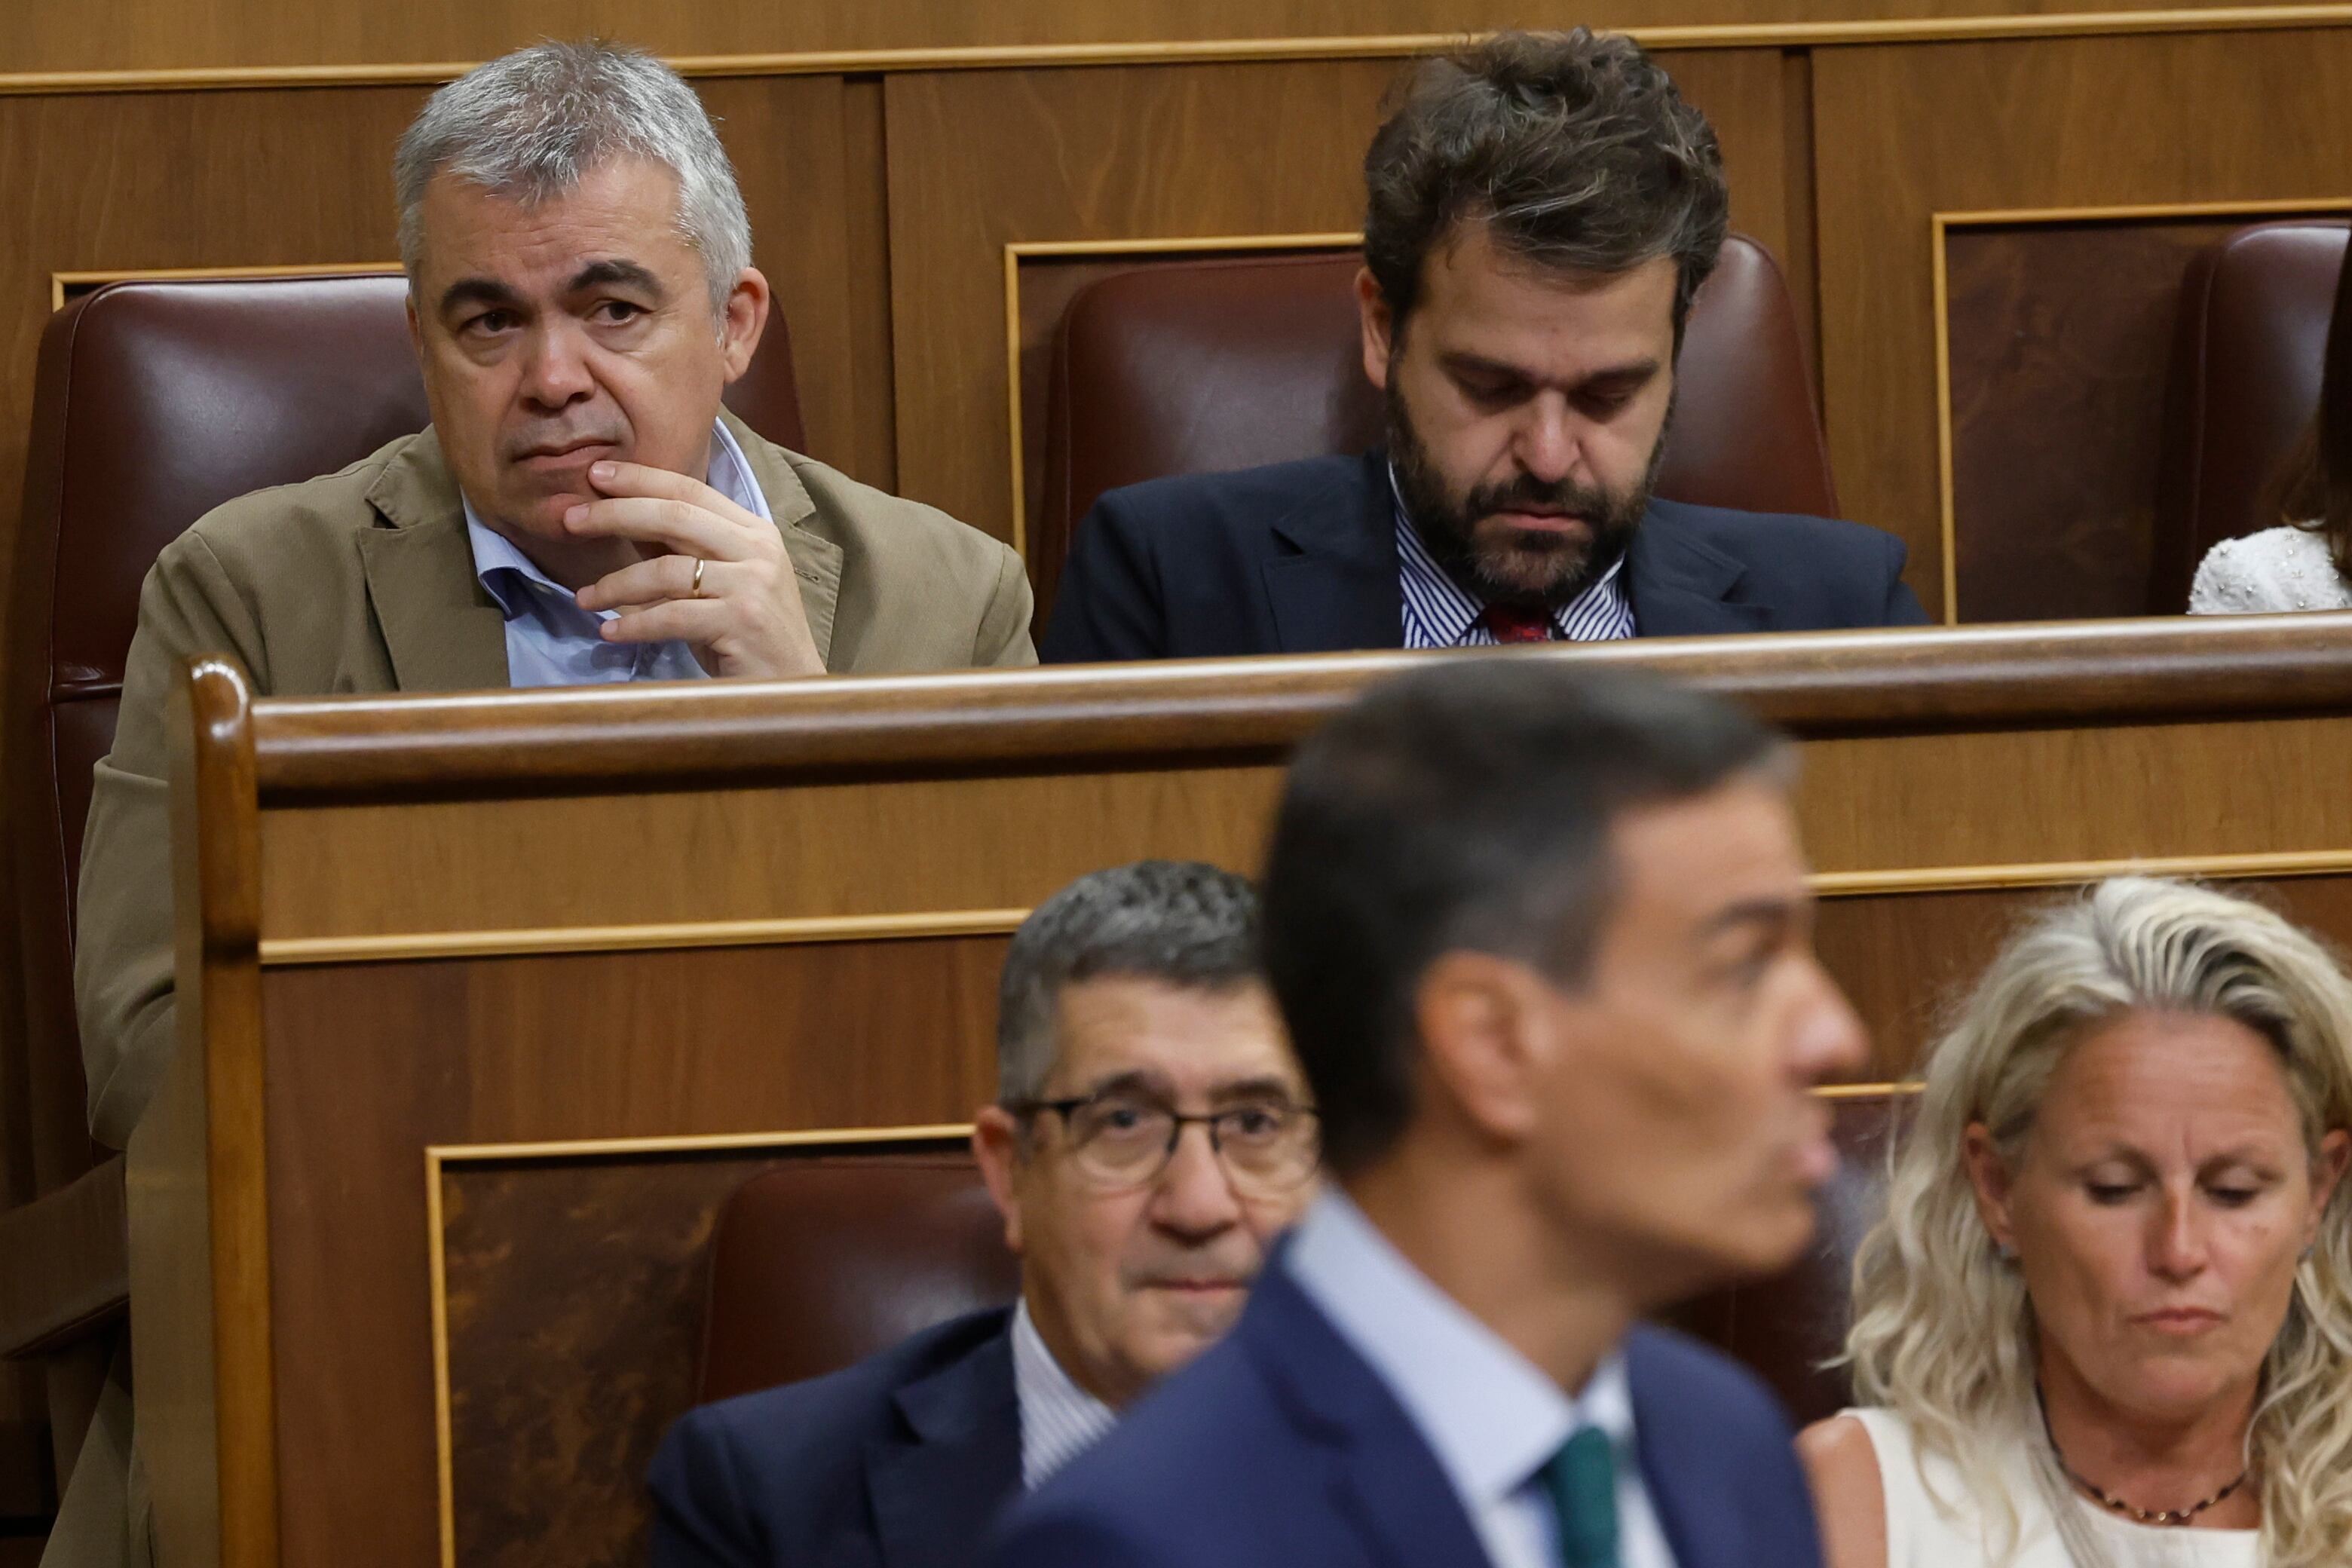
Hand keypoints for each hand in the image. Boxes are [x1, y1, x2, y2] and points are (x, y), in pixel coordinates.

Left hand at [567, 460, 823, 678]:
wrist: (792, 687)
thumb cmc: (748, 638)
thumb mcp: (721, 583)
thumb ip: (685, 552)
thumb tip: (621, 522)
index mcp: (754, 531)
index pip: (690, 490)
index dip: (640, 479)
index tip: (596, 474)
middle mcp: (758, 551)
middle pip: (674, 516)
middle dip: (615, 515)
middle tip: (571, 521)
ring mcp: (752, 585)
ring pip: (666, 570)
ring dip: (616, 584)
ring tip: (585, 599)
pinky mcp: (741, 622)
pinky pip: (672, 616)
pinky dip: (634, 624)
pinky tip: (610, 632)